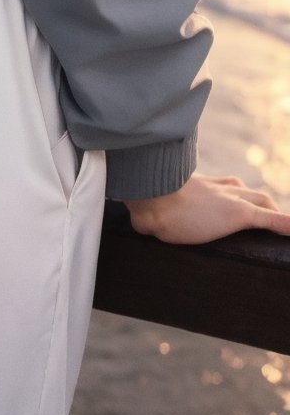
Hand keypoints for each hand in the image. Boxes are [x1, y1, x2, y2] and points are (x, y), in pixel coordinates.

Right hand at [124, 173, 289, 244]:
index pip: (236, 189)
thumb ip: (154, 210)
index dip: (246, 199)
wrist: (150, 197)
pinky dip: (284, 224)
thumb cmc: (147, 201)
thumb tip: (139, 220)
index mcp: (207, 185)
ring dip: (276, 215)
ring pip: (263, 203)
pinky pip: (269, 219)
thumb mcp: (155, 203)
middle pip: (254, 196)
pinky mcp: (237, 213)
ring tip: (284, 229)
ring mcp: (232, 199)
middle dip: (267, 208)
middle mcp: (223, 188)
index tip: (251, 206)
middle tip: (274, 224)